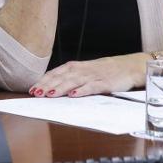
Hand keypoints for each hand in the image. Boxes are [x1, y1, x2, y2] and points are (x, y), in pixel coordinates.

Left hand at [28, 54, 145, 97]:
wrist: (130, 66)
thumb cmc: (105, 71)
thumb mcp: (86, 72)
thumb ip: (71, 79)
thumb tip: (50, 88)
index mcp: (76, 67)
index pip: (56, 73)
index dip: (44, 81)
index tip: (32, 89)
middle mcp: (83, 70)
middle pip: (62, 77)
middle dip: (47, 85)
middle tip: (35, 93)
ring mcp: (94, 75)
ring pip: (74, 81)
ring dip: (60, 88)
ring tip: (49, 95)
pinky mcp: (106, 83)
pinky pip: (92, 86)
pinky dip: (82, 90)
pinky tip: (73, 95)